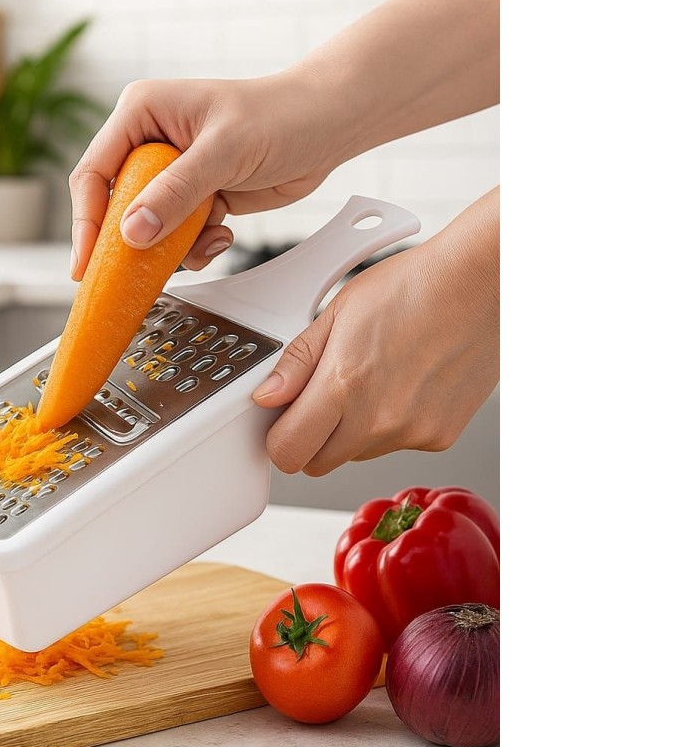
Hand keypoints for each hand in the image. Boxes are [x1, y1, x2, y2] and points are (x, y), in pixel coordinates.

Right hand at [67, 75, 338, 278]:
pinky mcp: (196, 197)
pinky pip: (178, 236)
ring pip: (149, 228)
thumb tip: (133, 231)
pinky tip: (223, 233)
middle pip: (117, 206)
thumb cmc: (280, 115)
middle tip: (140, 271)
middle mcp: (150, 142)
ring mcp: (173, 173)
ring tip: (208, 237)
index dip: (87, 220)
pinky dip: (197, 245)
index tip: (87, 262)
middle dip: (136, 240)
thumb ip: (176, 193)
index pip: (95, 172)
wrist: (328, 125)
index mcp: (141, 113)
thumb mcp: (224, 152)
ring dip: (175, 246)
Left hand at [253, 189, 499, 474]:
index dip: (279, 438)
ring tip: (371, 377)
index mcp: (345, 385)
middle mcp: (380, 419)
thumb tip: (267, 395)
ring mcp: (413, 433)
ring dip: (351, 430)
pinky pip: (396, 445)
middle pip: (319, 463)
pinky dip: (391, 424)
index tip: (282, 418)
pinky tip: (403, 382)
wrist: (480, 283)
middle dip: (310, 437)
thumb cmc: (414, 285)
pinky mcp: (440, 436)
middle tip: (321, 396)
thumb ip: (297, 361)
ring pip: (357, 454)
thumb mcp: (338, 312)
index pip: (288, 452)